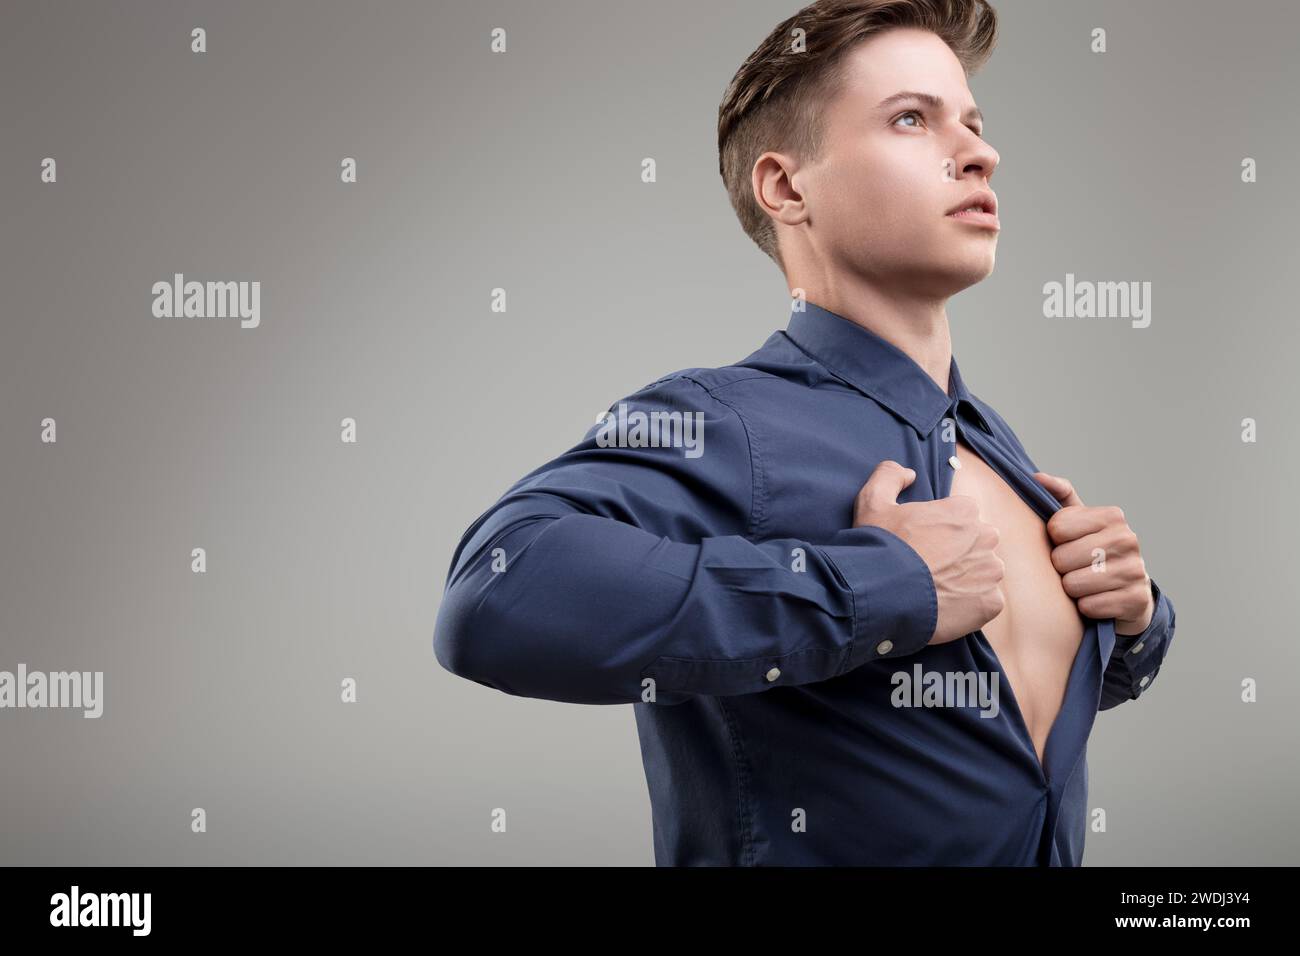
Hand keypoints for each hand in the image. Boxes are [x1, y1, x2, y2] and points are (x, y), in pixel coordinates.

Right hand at [853, 460, 1004, 644]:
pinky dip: (970, 606)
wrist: (882, 596)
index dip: (940, 531)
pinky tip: (944, 606)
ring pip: (984, 573)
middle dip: (959, 554)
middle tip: (930, 569)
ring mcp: (990, 572)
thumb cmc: (879, 547)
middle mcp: (985, 537)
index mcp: (964, 511)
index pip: (961, 517)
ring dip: (967, 580)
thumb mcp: (872, 502)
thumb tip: (909, 473)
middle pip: (977, 544)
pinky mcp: (991, 603)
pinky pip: (986, 602)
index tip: (923, 544)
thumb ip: (889, 476)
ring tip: (936, 590)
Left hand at [1033, 471, 1154, 634]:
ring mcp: (1135, 570)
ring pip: (1074, 584)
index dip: (1054, 540)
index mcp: (1112, 516)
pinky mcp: (1137, 600)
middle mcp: (1128, 539)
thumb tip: (1037, 478)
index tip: (1066, 543)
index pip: (1057, 527)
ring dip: (1073, 590)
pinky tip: (1098, 600)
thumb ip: (1058, 497)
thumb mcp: (1078, 522)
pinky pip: (1089, 607)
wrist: (1127, 591)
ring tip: (1086, 584)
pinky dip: (1087, 607)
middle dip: (1061, 568)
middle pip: (1062, 558)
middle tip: (1076, 568)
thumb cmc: (1092, 552)